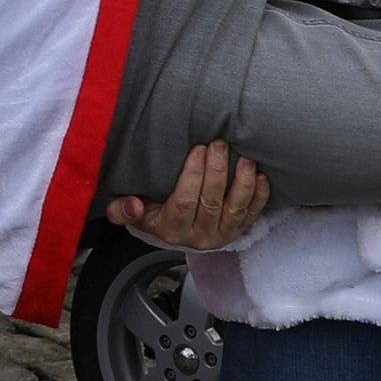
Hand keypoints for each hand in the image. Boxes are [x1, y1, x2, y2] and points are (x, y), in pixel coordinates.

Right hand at [102, 141, 269, 250]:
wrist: (169, 228)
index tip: (198, 148)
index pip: (184, 202)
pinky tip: (260, 175)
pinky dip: (260, 196)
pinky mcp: (237, 231)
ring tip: (244, 157)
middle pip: (211, 202)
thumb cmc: (148, 210)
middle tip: (220, 143)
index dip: (193, 175)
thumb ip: (120, 209)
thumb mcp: (127, 211)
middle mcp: (197, 236)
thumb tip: (132, 205)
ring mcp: (220, 235)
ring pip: (235, 209)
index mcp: (170, 229)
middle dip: (217, 171)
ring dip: (243, 182)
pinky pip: (252, 214)